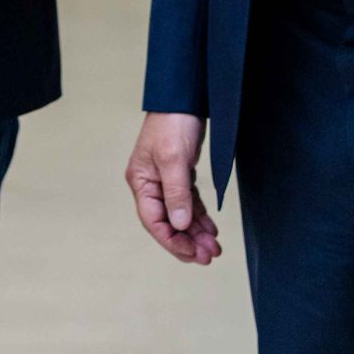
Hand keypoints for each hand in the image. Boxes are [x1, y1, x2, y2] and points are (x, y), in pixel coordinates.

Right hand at [126, 112, 221, 264]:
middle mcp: (150, 184)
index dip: (173, 241)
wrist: (183, 97)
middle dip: (187, 241)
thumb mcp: (174, 159)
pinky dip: (199, 217)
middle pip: (167, 222)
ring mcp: (164, 180)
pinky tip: (210, 229)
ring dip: (196, 233)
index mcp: (140, 181)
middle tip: (209, 256)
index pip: (154, 221)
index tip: (193, 254)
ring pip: (180, 215)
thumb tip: (180, 225)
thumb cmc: (172, 123)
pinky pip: (188, 203)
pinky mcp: (179, 174)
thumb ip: (177, 194)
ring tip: (213, 247)